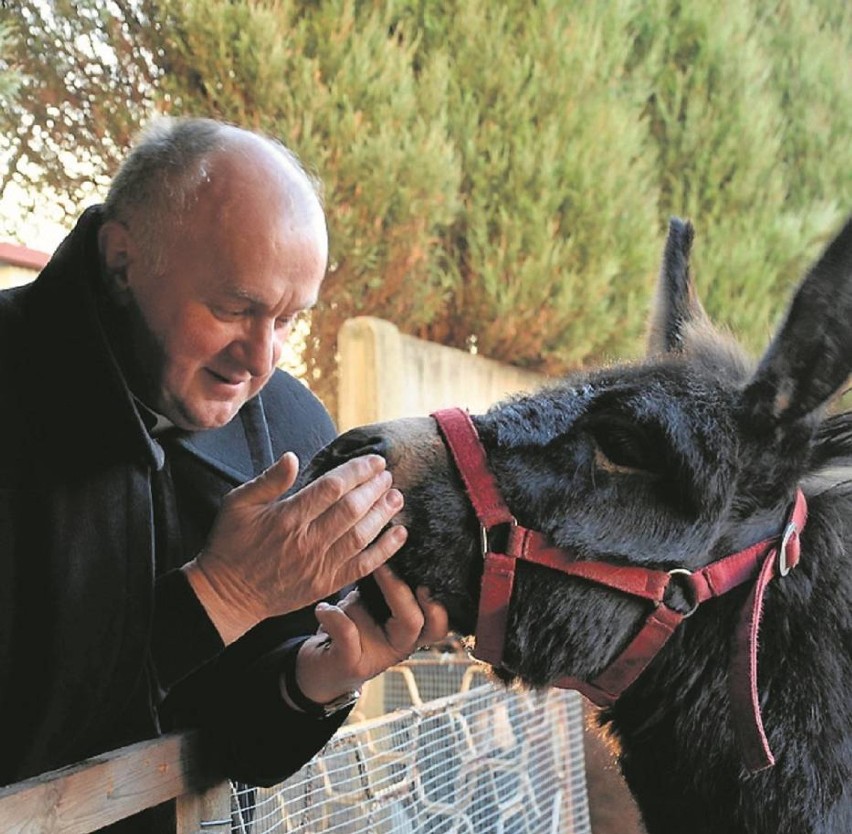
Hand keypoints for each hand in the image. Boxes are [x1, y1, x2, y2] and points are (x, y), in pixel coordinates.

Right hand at [183, 452, 407, 643]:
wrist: (227, 595)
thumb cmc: (230, 544)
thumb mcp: (237, 504)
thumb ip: (268, 480)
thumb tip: (292, 457)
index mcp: (287, 517)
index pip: (332, 487)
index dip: (357, 471)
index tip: (374, 461)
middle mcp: (307, 540)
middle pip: (352, 509)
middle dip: (374, 489)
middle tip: (388, 475)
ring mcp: (319, 565)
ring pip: (361, 535)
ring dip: (383, 515)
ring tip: (397, 497)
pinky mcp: (326, 584)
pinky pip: (362, 566)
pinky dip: (384, 550)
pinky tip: (399, 534)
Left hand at [294, 565, 449, 704]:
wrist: (323, 667)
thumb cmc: (351, 629)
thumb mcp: (374, 608)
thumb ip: (388, 588)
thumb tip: (392, 545)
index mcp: (411, 632)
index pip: (438, 623)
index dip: (437, 606)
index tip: (425, 583)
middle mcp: (399, 647)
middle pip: (413, 621)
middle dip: (397, 590)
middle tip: (382, 566)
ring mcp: (376, 658)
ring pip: (370, 618)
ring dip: (351, 603)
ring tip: (340, 604)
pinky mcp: (351, 662)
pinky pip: (345, 629)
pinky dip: (330, 613)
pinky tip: (323, 609)